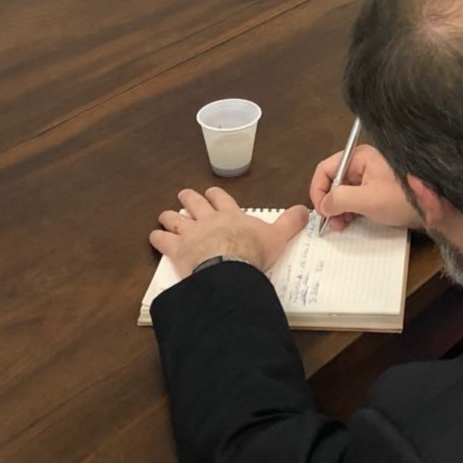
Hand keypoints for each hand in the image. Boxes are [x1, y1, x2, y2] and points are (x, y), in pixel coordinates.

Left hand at [151, 186, 308, 274]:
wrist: (231, 269)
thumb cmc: (253, 252)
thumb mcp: (278, 236)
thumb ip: (290, 222)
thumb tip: (306, 209)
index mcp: (230, 215)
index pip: (220, 198)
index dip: (214, 195)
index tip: (210, 193)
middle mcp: (208, 219)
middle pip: (194, 202)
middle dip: (188, 198)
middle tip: (184, 196)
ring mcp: (190, 233)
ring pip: (175, 218)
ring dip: (170, 216)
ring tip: (165, 216)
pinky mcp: (177, 249)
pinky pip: (162, 239)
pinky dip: (158, 237)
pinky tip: (155, 237)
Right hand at [310, 145, 423, 232]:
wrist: (433, 208)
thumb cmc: (401, 199)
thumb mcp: (367, 200)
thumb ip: (339, 199)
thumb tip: (323, 205)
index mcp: (359, 157)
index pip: (326, 169)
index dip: (318, 190)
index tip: (321, 211)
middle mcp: (362, 163)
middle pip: (333, 181)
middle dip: (329, 202)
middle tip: (333, 223)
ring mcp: (370, 177)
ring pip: (343, 192)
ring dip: (338, 209)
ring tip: (341, 225)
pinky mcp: (376, 190)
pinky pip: (355, 198)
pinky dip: (349, 210)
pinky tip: (350, 222)